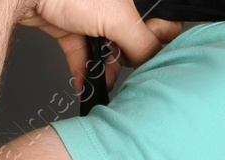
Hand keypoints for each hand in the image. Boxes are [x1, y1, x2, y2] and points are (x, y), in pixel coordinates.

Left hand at [14, 0, 185, 93]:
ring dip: (105, 70)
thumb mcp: (118, 18)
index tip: (149, 59)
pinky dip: (83, 72)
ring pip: (104, 49)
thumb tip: (153, 62)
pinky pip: (80, 54)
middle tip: (125, 74)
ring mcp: (89, 15)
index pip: (156, 23)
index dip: (156, 42)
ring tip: (105, 84)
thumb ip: (142, 42)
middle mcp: (112, 4)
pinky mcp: (68, 27)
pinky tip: (86, 87)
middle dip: (126, 61)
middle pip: (129, 39)